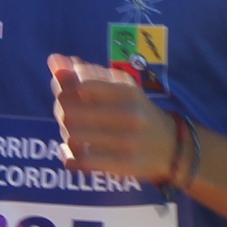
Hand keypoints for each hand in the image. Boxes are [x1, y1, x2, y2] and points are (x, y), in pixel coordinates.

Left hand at [48, 52, 179, 184]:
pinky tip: (69, 152)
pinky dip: (68, 155)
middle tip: (67, 115)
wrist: (172, 147)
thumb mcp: (119, 88)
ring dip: (66, 134)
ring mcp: (128, 141)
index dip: (63, 89)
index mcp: (127, 90)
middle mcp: (129, 114)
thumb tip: (54, 61)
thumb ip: (86, 74)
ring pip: (73, 137)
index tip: (66, 93)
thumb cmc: (137, 112)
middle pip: (70, 111)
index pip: (79, 85)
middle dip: (62, 112)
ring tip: (73, 133)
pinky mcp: (124, 165)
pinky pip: (82, 160)